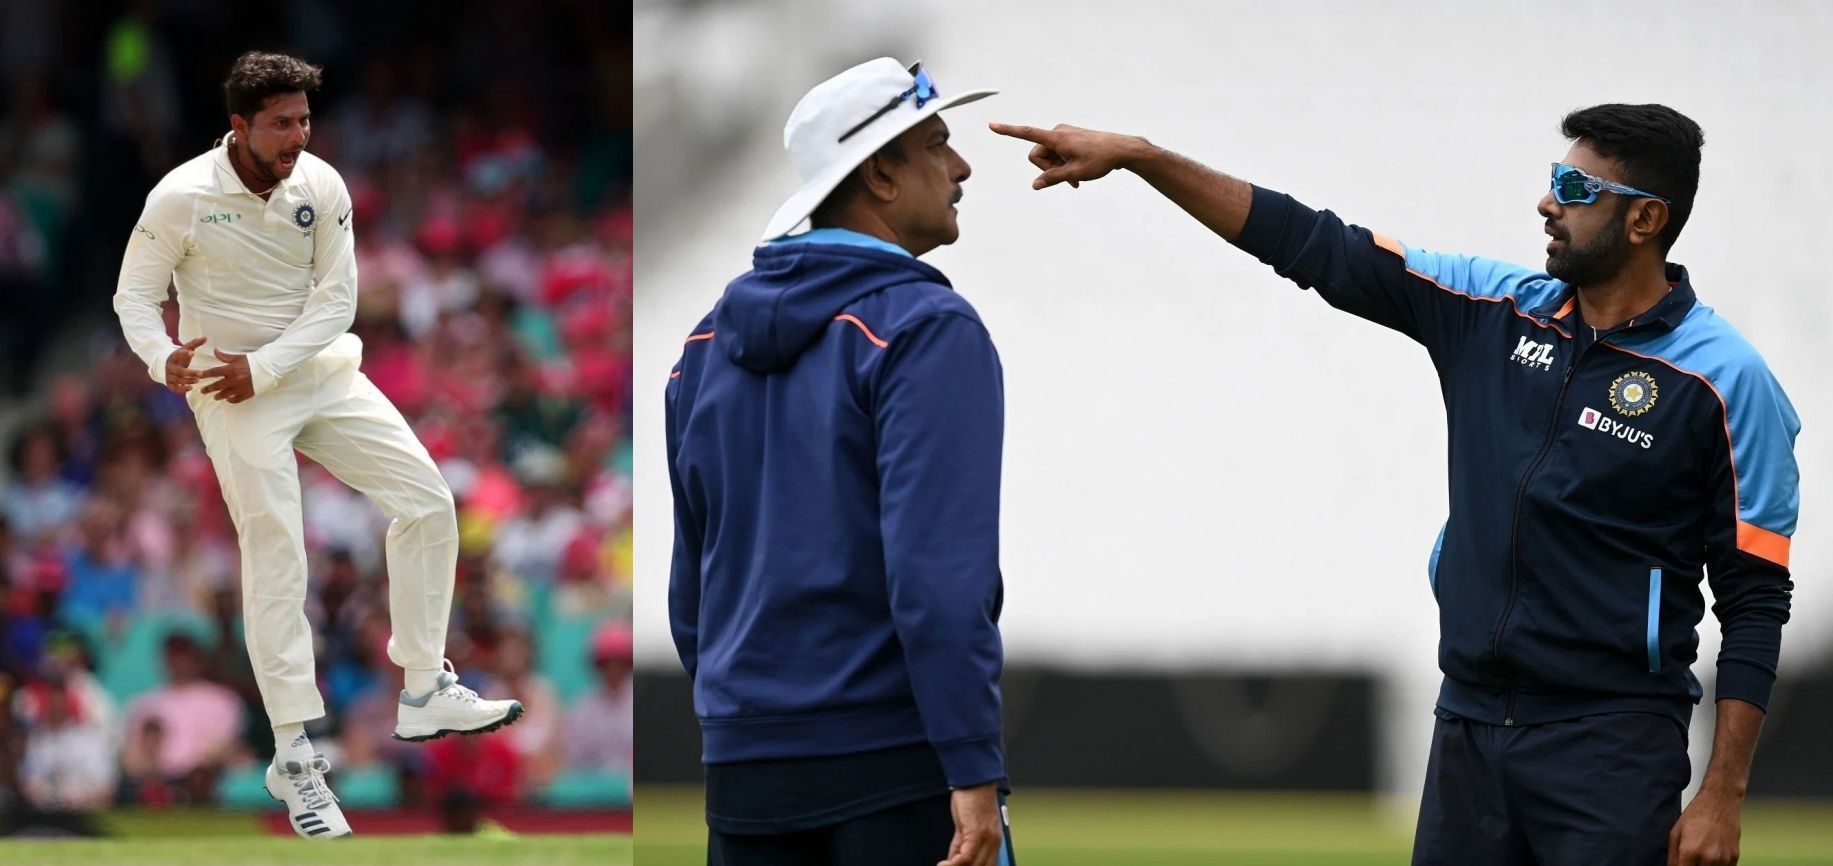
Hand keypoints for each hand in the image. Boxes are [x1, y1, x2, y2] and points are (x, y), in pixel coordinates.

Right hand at [163, 336, 207, 393]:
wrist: (165, 365)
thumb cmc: (179, 356)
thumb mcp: (185, 349)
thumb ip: (194, 343)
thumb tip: (205, 337)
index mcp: (174, 357)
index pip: (178, 354)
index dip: (185, 354)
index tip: (193, 353)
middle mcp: (170, 367)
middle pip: (179, 371)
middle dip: (190, 373)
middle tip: (201, 373)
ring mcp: (169, 375)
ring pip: (178, 380)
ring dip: (187, 381)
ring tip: (197, 380)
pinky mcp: (169, 383)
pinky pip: (174, 388)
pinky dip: (181, 390)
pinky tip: (190, 388)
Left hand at [198, 349, 255, 402]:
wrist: (268, 368)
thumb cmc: (253, 361)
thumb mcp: (238, 357)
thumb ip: (225, 356)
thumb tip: (215, 351)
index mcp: (231, 370)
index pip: (214, 372)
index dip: (204, 374)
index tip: (198, 376)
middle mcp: (234, 380)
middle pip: (217, 386)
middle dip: (208, 389)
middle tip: (202, 391)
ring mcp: (240, 388)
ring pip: (225, 394)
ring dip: (218, 396)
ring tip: (214, 397)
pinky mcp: (247, 393)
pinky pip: (236, 399)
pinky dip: (231, 400)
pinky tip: (228, 399)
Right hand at [938, 783, 1001, 865]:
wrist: (975, 780)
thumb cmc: (972, 799)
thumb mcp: (968, 826)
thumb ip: (962, 843)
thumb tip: (953, 860)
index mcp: (994, 841)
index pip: (988, 865)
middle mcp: (994, 842)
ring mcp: (986, 838)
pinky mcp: (976, 832)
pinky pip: (966, 857)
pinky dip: (953, 864)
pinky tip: (943, 864)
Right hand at [989, 121, 1148, 189]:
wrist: (1122, 150)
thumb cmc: (1100, 160)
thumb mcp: (1075, 174)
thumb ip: (1052, 179)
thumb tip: (1035, 185)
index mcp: (1056, 138)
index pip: (1027, 133)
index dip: (1008, 131)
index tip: (992, 125)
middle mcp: (1057, 132)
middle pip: (1038, 154)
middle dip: (1047, 168)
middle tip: (1066, 179)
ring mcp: (1064, 135)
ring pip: (1049, 156)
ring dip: (1057, 168)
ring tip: (1075, 178)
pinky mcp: (1070, 138)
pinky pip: (1058, 153)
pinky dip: (1064, 165)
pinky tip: (1078, 175)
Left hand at [1668, 787, 1741, 864]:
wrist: (1720, 802)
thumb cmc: (1695, 815)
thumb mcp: (1675, 833)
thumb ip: (1673, 856)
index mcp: (1690, 851)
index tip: (1681, 865)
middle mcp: (1709, 858)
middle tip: (1690, 859)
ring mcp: (1724, 859)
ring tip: (1701, 857)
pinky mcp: (1735, 858)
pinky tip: (1712, 856)